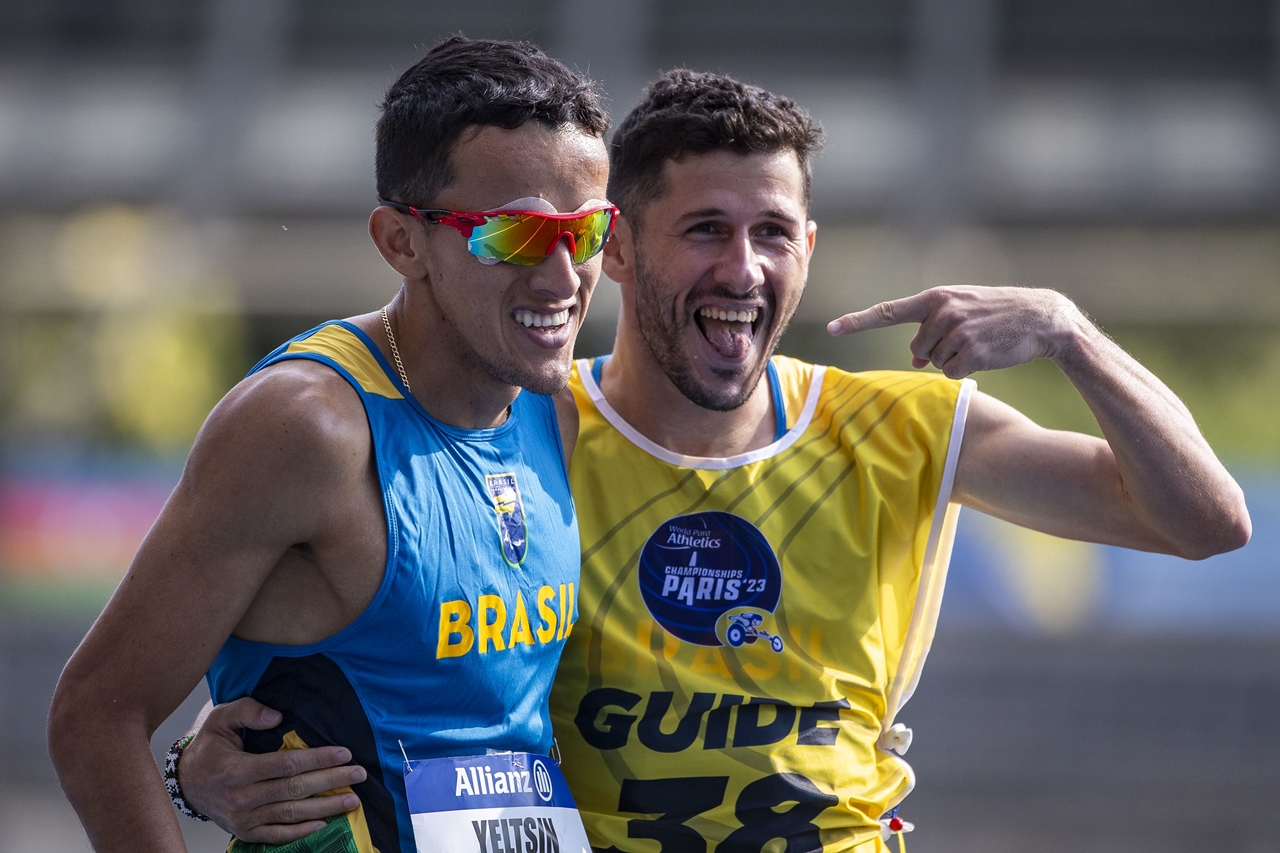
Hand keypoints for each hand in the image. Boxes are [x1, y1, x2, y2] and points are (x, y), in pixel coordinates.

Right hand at [178, 697, 366, 843]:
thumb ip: (247, 711)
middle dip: (331, 781)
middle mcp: (240, 797)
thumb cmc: (209, 747)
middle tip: (359, 774)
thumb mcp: (220, 719)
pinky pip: (277, 835)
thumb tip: (277, 716)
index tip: (344, 753)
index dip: (317, 759)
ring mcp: (243, 819)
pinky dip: (301, 831)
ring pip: (290, 814)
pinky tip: (324, 824)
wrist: (186, 782)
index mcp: (236, 769)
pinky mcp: (245, 832)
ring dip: (325, 808)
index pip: (285, 764)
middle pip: (294, 789)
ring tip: (352, 800)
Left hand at [827, 286, 1082, 378]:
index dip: (857, 321)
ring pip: (935, 363)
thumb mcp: (962, 311)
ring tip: (981, 341)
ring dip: (955, 359)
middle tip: (969, 336)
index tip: (831, 328)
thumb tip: (914, 360)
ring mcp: (956, 332)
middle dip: (937, 351)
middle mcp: (942, 312)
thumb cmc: (998, 314)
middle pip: (918, 350)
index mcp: (935, 298)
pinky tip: (986, 355)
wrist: (1042, 318)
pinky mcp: (971, 353)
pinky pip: (952, 374)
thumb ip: (932, 328)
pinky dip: (966, 370)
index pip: (888, 312)